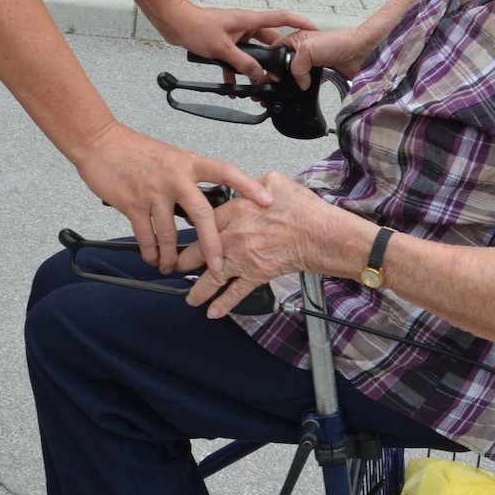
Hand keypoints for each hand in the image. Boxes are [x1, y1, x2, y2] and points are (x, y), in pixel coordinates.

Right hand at [74, 122, 271, 272]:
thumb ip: (188, 176)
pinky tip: (152, 258)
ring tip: (172, 266)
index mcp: (188, 163)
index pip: (225, 172)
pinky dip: (150, 251)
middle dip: (212, 244)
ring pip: (169, 232)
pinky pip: (145, 235)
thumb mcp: (170, 156)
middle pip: (202, 214)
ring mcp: (153, 191)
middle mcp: (174, 177)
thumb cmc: (134, 149)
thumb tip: (204, 200)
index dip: (247, 186)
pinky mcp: (132, 203)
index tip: (266, 200)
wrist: (100, 142)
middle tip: (218, 264)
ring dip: (171, 255)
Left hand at [156, 1, 316, 81]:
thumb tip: (257, 75)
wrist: (174, 23)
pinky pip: (236, 57)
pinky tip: (232, 85)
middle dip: (275, 58)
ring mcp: (235, 34)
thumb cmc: (196, 27)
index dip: (299, 22)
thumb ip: (242, 63)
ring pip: (251, 53)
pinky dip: (235, 70)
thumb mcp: (222, 48)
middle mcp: (245, 26)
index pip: (281, 18)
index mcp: (249, 20)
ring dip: (252, 68)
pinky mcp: (224, 42)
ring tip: (257, 84)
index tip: (313, 28)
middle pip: (268, 41)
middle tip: (282, 72)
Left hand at [178, 172, 362, 318]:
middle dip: (184, 261)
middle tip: (175, 266)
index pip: (203, 219)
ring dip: (198, 290)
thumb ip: (254, 184)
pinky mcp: (255, 275)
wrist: (319, 234)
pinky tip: (213, 313)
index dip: (192, 226)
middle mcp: (233, 237)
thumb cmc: (302, 210)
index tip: (185, 231)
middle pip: (200, 250)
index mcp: (235, 211)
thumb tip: (249, 185)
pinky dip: (223, 304)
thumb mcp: (275, 181)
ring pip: (212, 277)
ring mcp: (242, 258)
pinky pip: (235, 293)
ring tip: (189, 298)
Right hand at [267, 22, 371, 85]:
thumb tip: (299, 84)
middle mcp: (302, 52)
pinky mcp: (321, 75)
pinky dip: (307, 90)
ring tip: (290, 90)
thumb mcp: (308, 48)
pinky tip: (305, 92)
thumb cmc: (339, 42)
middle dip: (280, 77)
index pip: (275, 52)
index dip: (270, 65)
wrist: (361, 53)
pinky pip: (308, 85)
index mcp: (295, 40)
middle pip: (283, 67)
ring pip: (295, 78)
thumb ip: (296, 66)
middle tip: (276, 87)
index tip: (269, 77)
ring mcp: (312, 64)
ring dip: (293, 84)